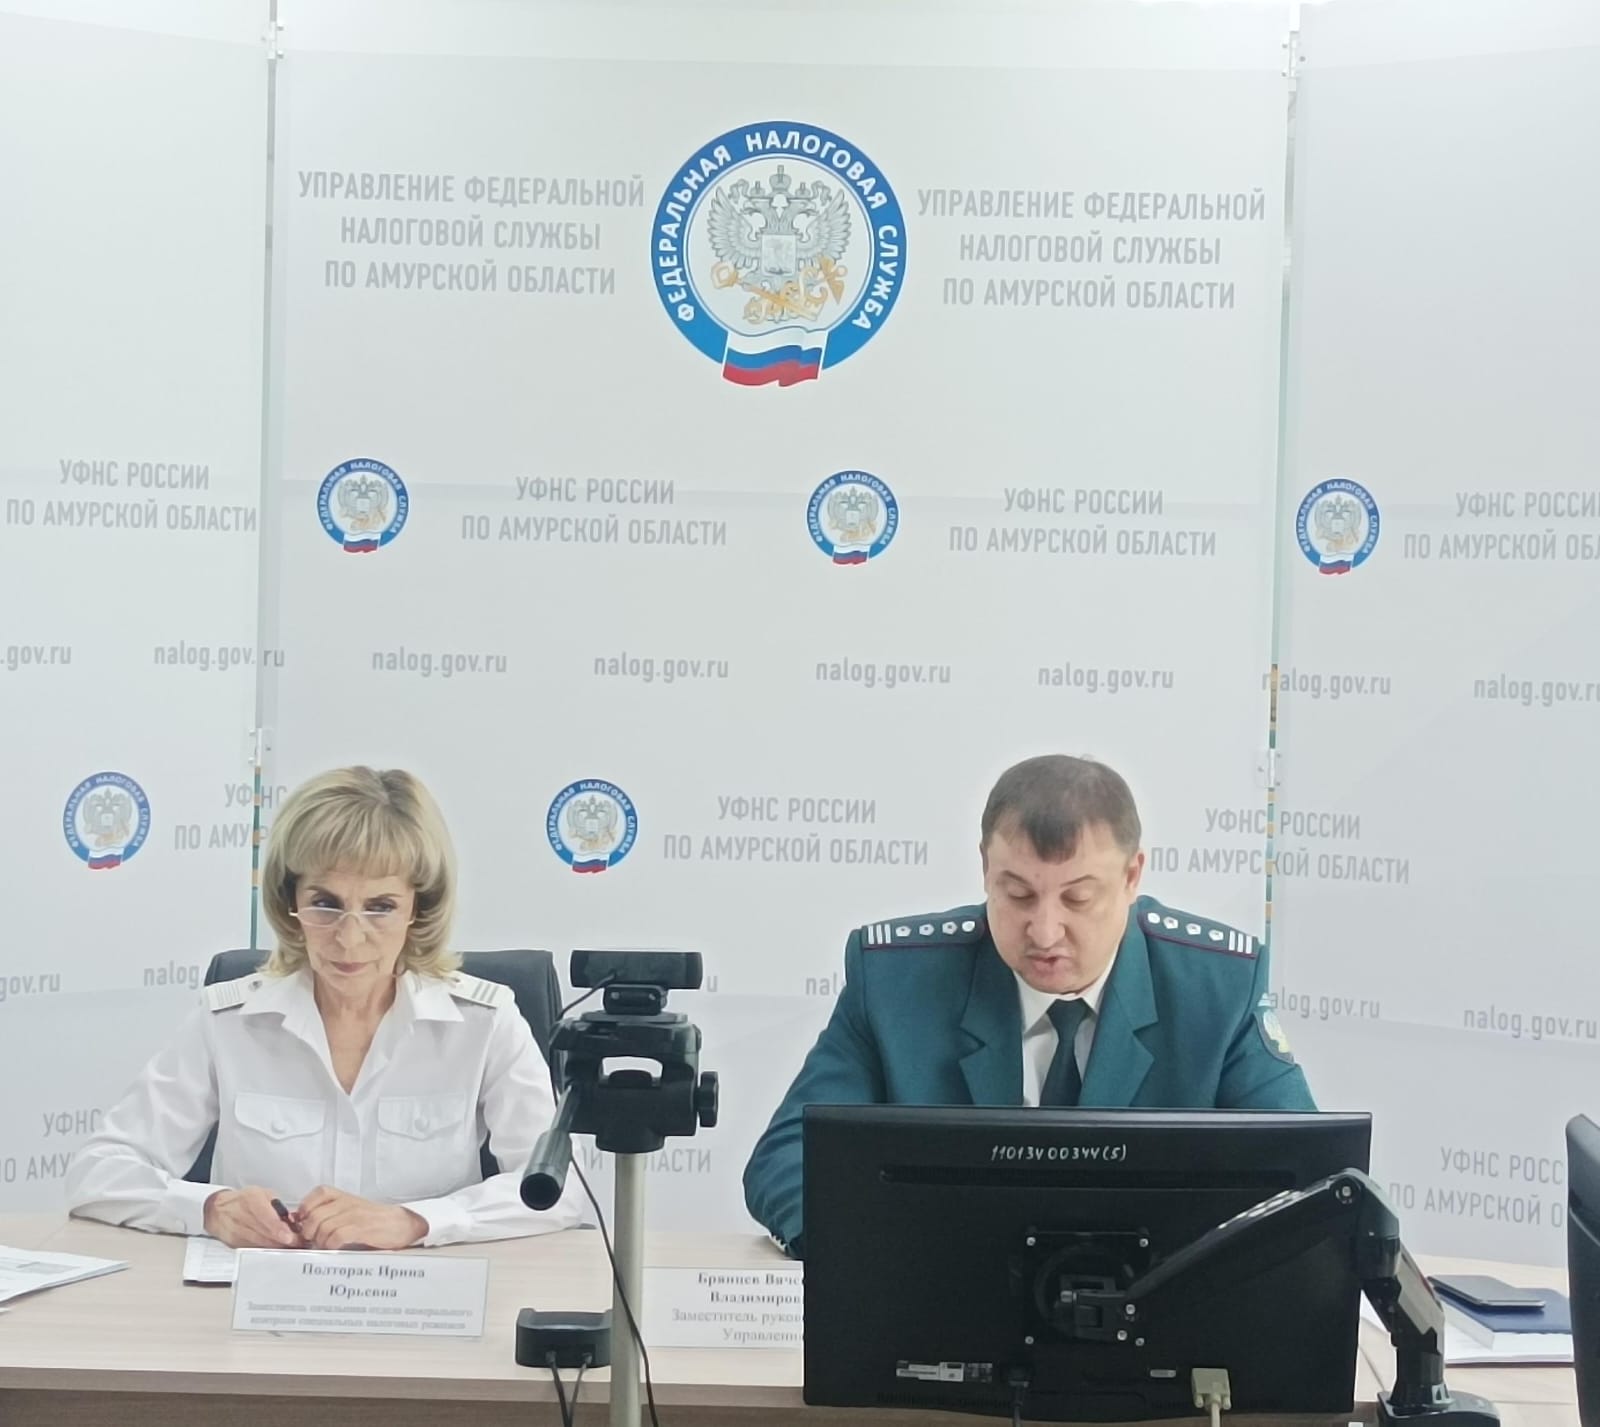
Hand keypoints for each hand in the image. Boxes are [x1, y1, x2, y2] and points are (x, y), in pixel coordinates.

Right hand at [203, 1186, 304, 1248]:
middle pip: (265, 1234)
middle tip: (299, 1243)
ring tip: (292, 1246)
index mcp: (251, 1200)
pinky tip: (277, 1248)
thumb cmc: (243, 1201)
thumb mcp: (263, 1194)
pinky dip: (267, 1250)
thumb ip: (278, 1207)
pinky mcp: (235, 1244)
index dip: (279, 1230)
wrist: (219, 1211)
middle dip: (284, 1241)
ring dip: (278, 1247)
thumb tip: (292, 1220)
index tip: (290, 1236)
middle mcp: (242, 1216)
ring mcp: (237, 1232)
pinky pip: (254, 1249)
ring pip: (261, 1244)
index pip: (266, 1217)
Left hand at [295, 1186, 427, 1250]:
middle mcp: (348, 1202)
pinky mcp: (362, 1229)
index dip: (306, 1208)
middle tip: (313, 1240)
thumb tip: (302, 1221)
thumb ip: (330, 1213)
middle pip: (315, 1215)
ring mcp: (355, 1215)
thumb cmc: (374, 1220)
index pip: (318, 1193)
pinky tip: (335, 1248)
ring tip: (325, 1246)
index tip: (304, 1222)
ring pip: (323, 1227)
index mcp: (344, 1196)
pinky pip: (336, 1236)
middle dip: (309, 1232)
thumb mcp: (351, 1211)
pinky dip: (331, 1245)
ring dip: (320, 1241)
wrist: (402, 1224)